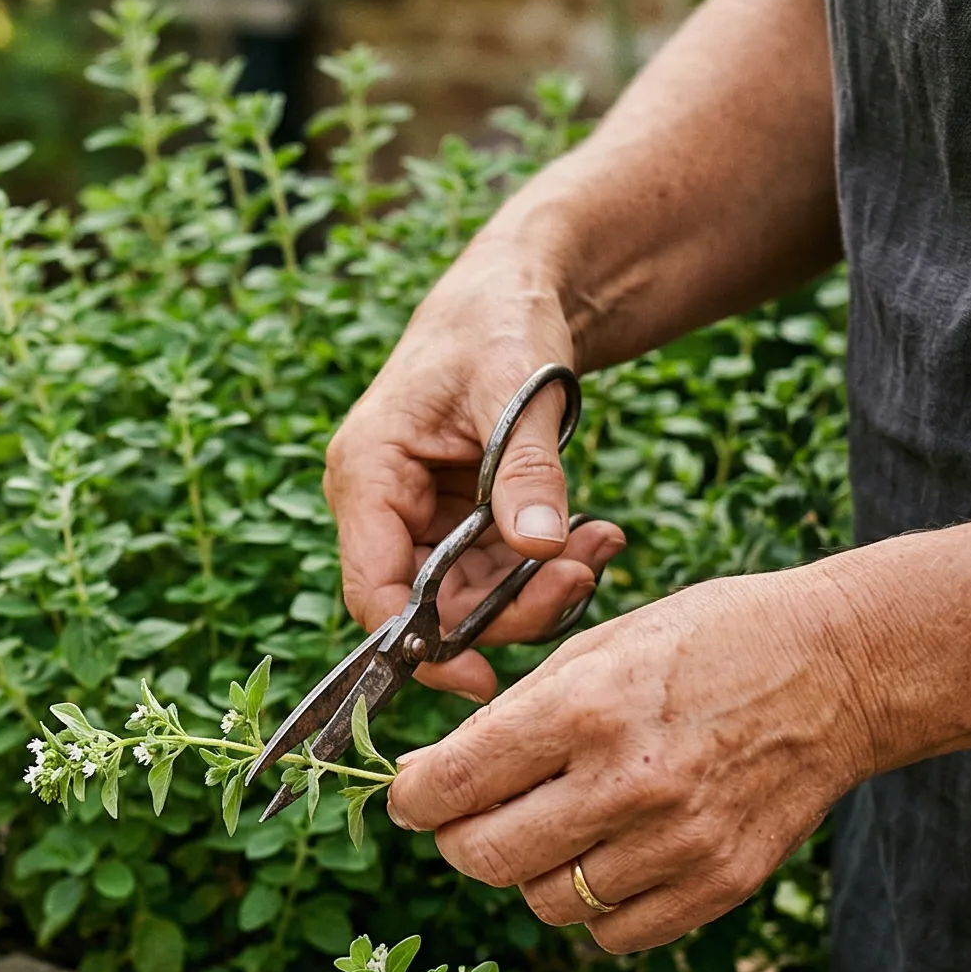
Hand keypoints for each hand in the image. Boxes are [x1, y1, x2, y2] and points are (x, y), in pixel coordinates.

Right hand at [324, 254, 626, 698]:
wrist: (517, 291)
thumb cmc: (501, 319)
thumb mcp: (517, 386)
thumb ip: (527, 468)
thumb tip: (537, 547)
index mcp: (367, 473)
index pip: (374, 591)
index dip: (420, 647)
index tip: (483, 680)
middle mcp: (382, 505)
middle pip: (429, 607)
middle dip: (508, 608)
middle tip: (582, 578)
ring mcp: (420, 518)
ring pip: (470, 598)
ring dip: (539, 588)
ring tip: (603, 545)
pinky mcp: (458, 521)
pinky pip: (497, 573)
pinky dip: (548, 566)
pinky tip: (596, 537)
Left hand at [384, 571, 876, 951]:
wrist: (840, 669)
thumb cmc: (710, 642)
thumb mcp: (600, 646)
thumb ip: (516, 716)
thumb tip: (437, 778)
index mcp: (585, 708)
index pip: (454, 785)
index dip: (413, 799)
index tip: (411, 797)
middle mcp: (627, 783)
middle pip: (485, 858)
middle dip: (460, 840)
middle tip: (471, 818)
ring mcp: (677, 843)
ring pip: (545, 903)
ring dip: (532, 873)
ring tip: (557, 828)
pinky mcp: (718, 884)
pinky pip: (613, 933)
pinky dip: (596, 906)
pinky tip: (610, 858)